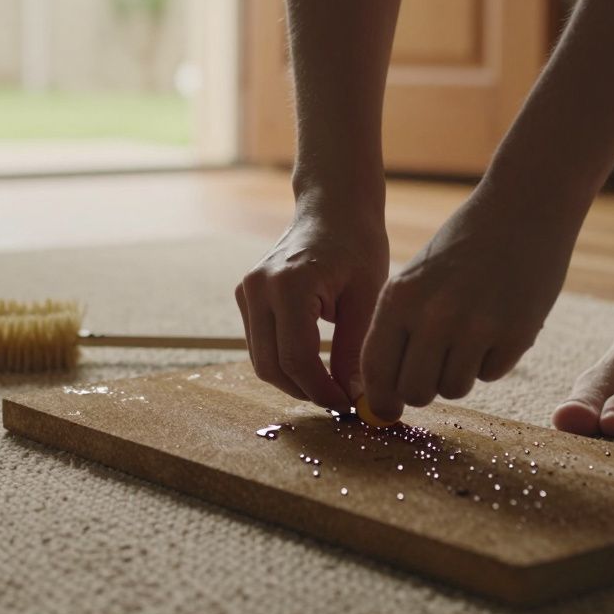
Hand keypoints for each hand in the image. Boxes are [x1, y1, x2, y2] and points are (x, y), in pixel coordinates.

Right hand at [236, 210, 388, 409]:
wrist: (333, 208)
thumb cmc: (357, 246)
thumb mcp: (367, 298)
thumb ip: (355, 350)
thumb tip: (355, 399)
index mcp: (289, 285)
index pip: (296, 358)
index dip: (322, 390)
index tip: (349, 405)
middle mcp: (257, 288)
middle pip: (271, 366)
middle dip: (306, 391)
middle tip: (341, 402)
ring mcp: (246, 292)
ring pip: (261, 360)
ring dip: (294, 381)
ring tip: (331, 386)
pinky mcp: (246, 297)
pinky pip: (260, 345)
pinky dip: (285, 362)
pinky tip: (316, 365)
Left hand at [361, 185, 578, 421]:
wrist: (523, 209)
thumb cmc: (463, 247)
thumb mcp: (416, 279)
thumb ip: (398, 329)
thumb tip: (385, 394)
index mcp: (399, 298)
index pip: (377, 369)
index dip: (380, 399)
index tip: (387, 411)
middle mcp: (433, 316)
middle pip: (415, 392)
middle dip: (423, 390)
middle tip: (434, 371)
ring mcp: (476, 327)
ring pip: (453, 388)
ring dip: (459, 374)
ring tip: (469, 335)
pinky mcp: (515, 334)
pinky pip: (490, 374)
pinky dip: (492, 360)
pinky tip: (497, 322)